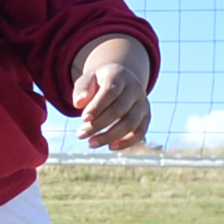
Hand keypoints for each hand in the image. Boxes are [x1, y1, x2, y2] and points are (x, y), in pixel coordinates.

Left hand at [73, 37, 151, 151]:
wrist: (119, 78)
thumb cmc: (99, 82)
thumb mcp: (88, 80)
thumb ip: (82, 89)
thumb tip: (78, 104)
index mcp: (120, 76)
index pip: (111, 91)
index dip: (97, 106)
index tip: (83, 119)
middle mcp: (135, 89)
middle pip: (120, 109)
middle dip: (99, 124)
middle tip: (80, 135)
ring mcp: (143, 103)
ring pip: (131, 123)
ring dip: (110, 136)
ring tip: (91, 143)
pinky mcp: (146, 116)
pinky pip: (140, 132)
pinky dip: (126, 142)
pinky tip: (110, 147)